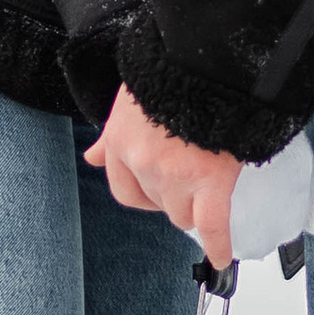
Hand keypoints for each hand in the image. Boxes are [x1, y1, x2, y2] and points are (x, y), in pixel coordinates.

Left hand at [86, 84, 240, 266]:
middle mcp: (142, 163)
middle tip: (189, 187)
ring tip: (210, 196)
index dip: (143, 192)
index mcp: (121, 141)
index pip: (124, 187)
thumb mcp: (130, 99)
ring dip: (194, 209)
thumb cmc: (172, 70)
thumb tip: (91, 157)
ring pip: (181, 214)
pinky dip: (218, 245)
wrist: (208, 58)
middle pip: (155, 203)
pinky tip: (222, 256)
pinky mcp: (211, 182)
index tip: (156, 191)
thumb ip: (111, 135)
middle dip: (170, 199)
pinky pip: (212, 225)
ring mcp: (176, 176)